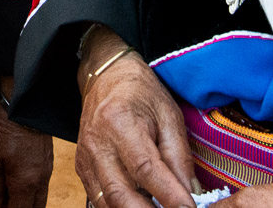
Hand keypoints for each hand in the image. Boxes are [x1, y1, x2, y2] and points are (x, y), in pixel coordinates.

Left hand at [0, 76, 53, 207]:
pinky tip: (18, 183)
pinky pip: (41, 184)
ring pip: (39, 198)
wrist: (24, 100)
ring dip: (24, 202)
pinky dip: (30, 190)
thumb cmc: (4, 128)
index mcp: (25, 184)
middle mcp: (40, 180)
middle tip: (1, 204)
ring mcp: (46, 169)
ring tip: (8, 197)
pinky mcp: (47, 159)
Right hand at [74, 28, 196, 207]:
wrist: (106, 78)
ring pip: (107, 202)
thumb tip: (191, 193)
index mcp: (120, 122)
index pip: (145, 168)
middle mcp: (97, 143)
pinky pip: (99, 199)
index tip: (189, 207)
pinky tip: (140, 204)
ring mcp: (85, 157)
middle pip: (120, 193)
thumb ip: (179, 156)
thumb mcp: (169, 115)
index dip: (168, 194)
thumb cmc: (141, 94)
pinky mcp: (81, 168)